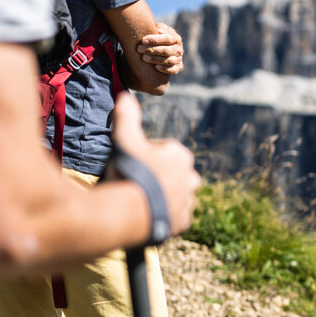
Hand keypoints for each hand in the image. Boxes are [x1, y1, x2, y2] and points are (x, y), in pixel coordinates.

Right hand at [109, 92, 199, 237]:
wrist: (130, 211)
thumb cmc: (129, 172)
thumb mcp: (125, 140)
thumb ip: (127, 118)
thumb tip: (125, 95)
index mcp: (181, 156)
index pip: (165, 152)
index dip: (146, 157)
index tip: (133, 164)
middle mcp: (191, 178)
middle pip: (174, 174)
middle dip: (160, 176)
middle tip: (137, 183)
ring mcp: (187, 200)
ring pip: (176, 195)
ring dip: (163, 196)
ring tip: (141, 200)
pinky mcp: (183, 221)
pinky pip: (175, 216)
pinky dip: (165, 215)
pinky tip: (149, 214)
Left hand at [137, 23, 183, 74]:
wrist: (162, 49)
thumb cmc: (158, 38)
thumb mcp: (159, 30)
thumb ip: (159, 28)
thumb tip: (158, 30)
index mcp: (176, 38)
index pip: (168, 38)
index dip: (156, 40)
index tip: (143, 40)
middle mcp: (179, 49)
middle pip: (167, 50)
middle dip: (152, 50)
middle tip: (139, 49)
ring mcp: (179, 59)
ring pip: (169, 60)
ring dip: (156, 59)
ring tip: (144, 57)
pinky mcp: (177, 67)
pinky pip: (173, 70)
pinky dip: (165, 69)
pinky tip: (156, 67)